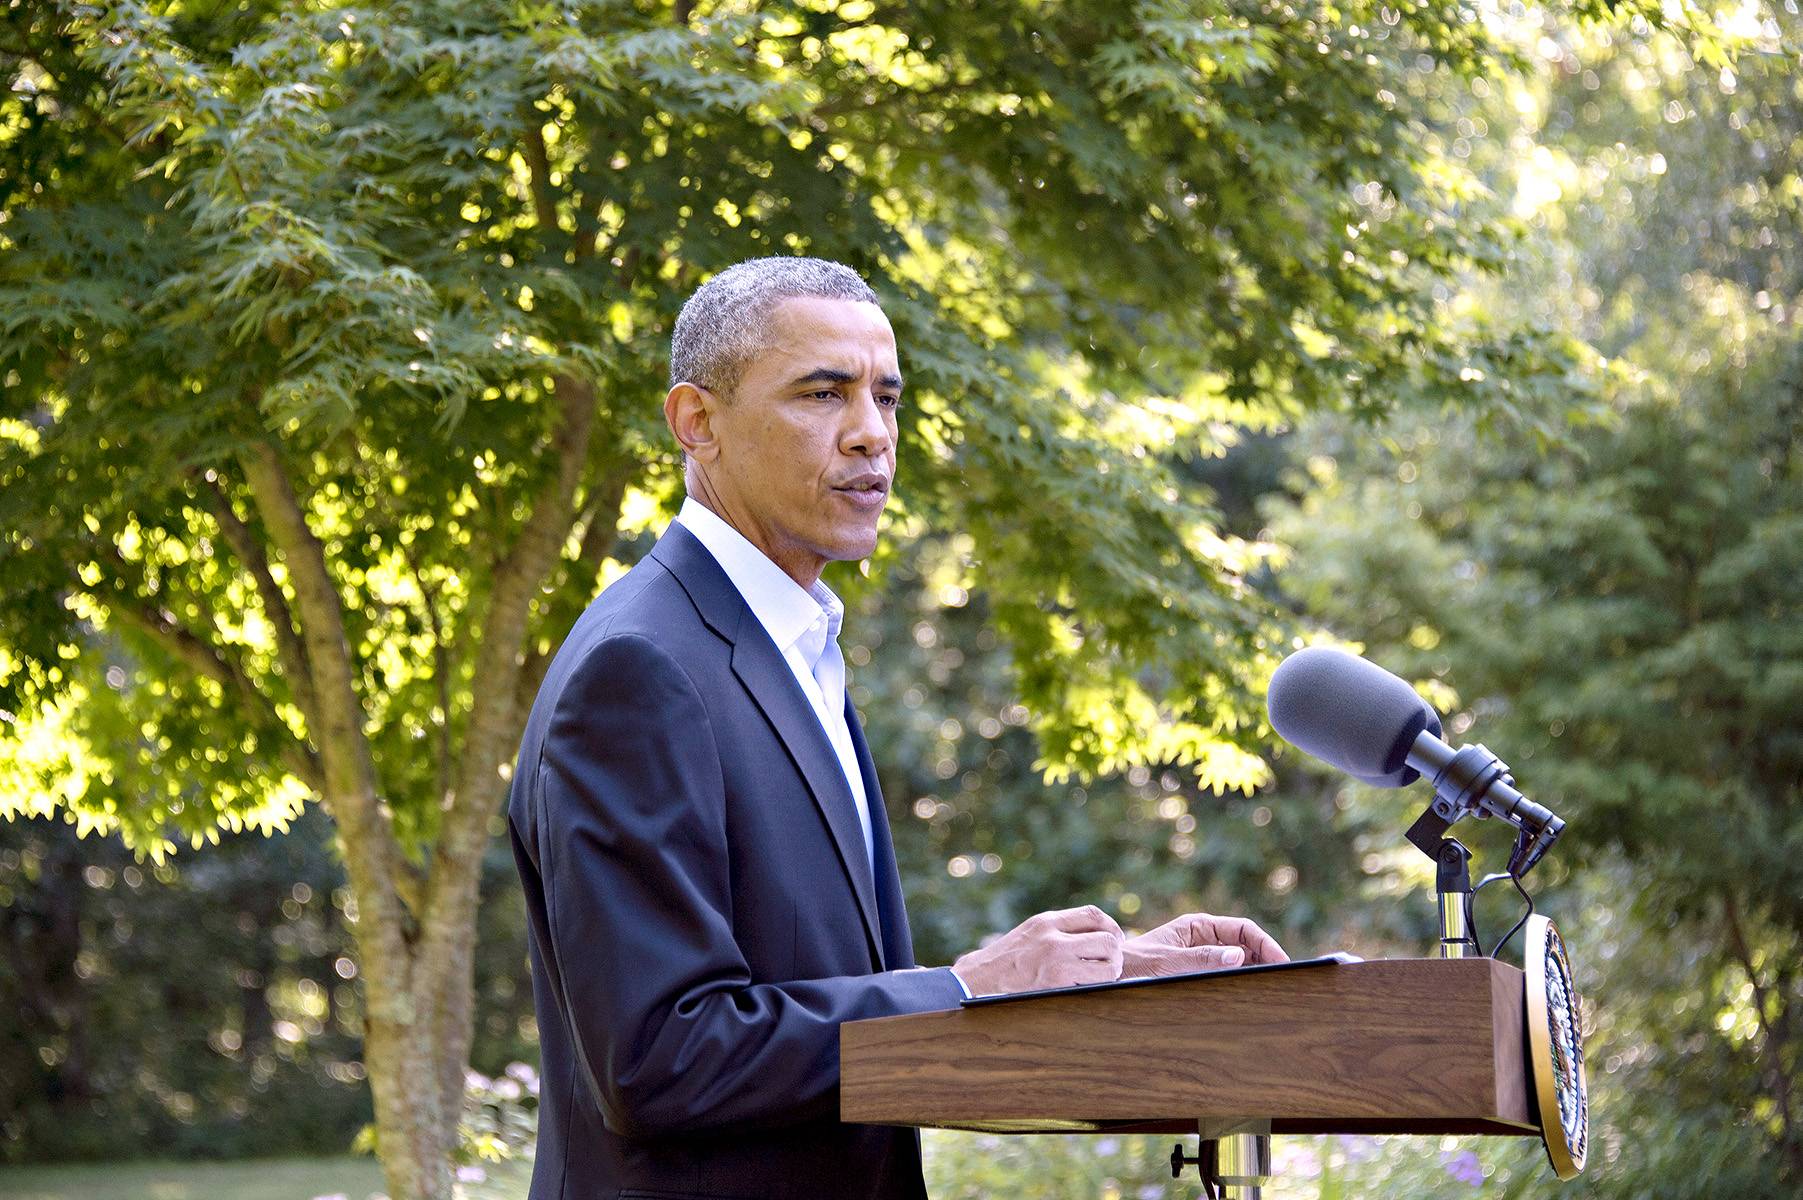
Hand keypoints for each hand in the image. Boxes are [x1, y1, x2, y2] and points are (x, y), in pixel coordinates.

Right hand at [950, 905, 1123, 995]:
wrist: (980, 980)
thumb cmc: (1007, 958)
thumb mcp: (1030, 932)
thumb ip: (1059, 929)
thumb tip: (1096, 932)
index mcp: (1046, 922)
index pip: (1092, 915)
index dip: (1111, 926)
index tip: (1115, 937)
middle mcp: (1053, 939)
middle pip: (1107, 940)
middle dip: (1115, 952)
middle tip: (1112, 961)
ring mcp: (1056, 963)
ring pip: (1107, 966)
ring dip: (1111, 972)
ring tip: (1103, 977)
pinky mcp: (1057, 987)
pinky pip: (1093, 986)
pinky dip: (1097, 987)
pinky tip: (1089, 989)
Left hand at [1119, 912, 1288, 977]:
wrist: (1112, 977)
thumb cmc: (1135, 965)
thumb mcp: (1168, 962)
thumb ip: (1202, 959)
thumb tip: (1239, 956)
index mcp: (1198, 926)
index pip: (1243, 929)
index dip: (1266, 944)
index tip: (1281, 962)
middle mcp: (1203, 938)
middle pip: (1245, 945)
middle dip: (1264, 959)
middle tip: (1282, 980)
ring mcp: (1201, 955)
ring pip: (1238, 961)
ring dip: (1253, 972)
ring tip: (1269, 989)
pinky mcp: (1198, 973)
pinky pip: (1225, 975)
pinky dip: (1239, 983)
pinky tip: (1248, 995)